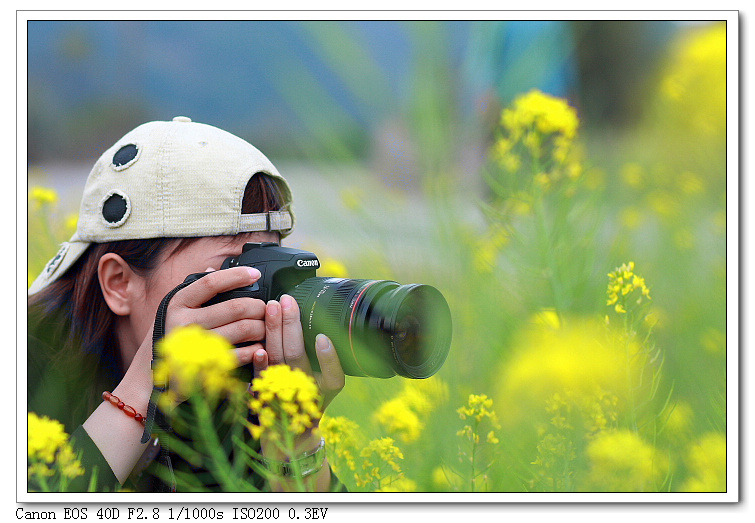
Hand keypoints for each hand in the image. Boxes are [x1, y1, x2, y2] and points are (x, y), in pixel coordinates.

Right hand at [163, 266, 267, 368]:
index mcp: (179, 302)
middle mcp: (185, 322)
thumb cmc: (175, 334)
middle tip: (267, 308)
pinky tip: (260, 346)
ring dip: (261, 327)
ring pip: (242, 329)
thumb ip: (196, 291)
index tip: (255, 274)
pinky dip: (255, 349)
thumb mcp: (179, 309)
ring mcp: (195, 346)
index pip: (211, 282)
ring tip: (266, 327)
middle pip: (235, 307)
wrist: (154, 373)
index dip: (236, 276)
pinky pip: (240, 354)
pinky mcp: (205, 366)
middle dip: (258, 306)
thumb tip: (212, 268)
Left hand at [253, 294, 344, 491]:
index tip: (323, 337)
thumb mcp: (325, 387)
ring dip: (273, 333)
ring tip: (271, 308)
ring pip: (278, 362)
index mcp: (326, 391)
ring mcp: (283, 396)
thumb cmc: (309, 403)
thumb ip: (326, 364)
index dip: (329, 358)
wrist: (288, 442)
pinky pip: (260, 379)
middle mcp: (306, 394)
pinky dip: (259, 365)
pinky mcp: (264, 398)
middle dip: (292, 327)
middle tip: (288, 301)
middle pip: (299, 359)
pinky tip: (257, 349)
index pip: (334, 377)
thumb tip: (324, 325)